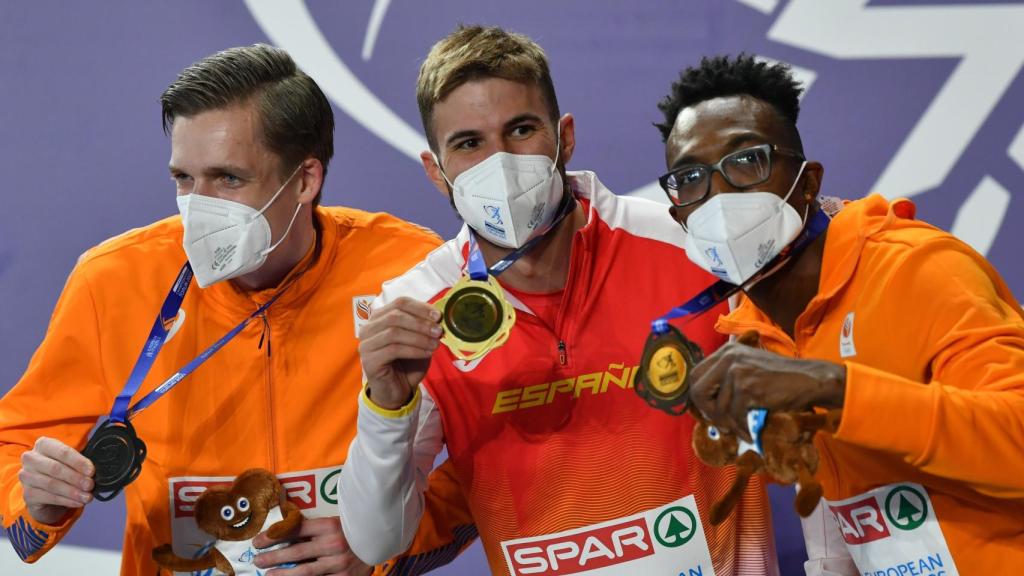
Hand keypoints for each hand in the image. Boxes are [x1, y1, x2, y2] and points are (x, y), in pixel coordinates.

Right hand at [18, 437, 94, 524]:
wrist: (45, 492)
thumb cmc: (62, 470)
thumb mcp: (70, 461)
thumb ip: (79, 462)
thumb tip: (94, 471)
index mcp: (44, 444)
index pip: (63, 451)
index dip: (78, 462)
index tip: (91, 471)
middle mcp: (31, 458)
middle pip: (56, 468)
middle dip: (76, 478)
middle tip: (90, 485)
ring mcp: (26, 476)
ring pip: (52, 484)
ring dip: (72, 491)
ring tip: (87, 496)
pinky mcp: (27, 494)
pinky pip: (49, 497)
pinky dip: (66, 501)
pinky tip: (78, 502)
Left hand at [253, 516, 371, 575]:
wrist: (378, 542)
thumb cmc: (351, 531)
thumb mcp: (334, 523)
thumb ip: (313, 528)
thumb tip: (282, 531)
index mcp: (330, 525)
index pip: (296, 529)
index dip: (274, 535)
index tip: (258, 541)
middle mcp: (333, 544)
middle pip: (296, 551)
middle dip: (273, 556)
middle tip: (257, 560)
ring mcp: (338, 563)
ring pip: (304, 571)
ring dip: (283, 573)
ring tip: (268, 574)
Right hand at [358, 296, 441, 409]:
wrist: (397, 391)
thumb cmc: (407, 364)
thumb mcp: (419, 341)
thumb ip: (424, 327)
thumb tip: (438, 316)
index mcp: (379, 318)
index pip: (399, 303)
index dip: (420, 307)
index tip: (438, 316)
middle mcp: (368, 328)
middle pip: (395, 316)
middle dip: (420, 323)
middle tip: (439, 331)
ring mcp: (366, 344)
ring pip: (394, 332)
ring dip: (419, 337)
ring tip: (436, 344)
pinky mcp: (369, 361)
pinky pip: (393, 350)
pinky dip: (414, 350)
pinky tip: (427, 353)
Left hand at [688, 342, 845, 441]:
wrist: (809, 380)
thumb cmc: (779, 379)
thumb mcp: (748, 368)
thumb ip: (725, 379)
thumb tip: (702, 406)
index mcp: (726, 351)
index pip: (695, 376)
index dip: (699, 398)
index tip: (710, 412)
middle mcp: (728, 357)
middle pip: (698, 391)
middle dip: (708, 412)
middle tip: (722, 425)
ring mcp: (737, 371)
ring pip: (718, 408)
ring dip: (730, 425)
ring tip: (742, 430)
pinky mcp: (748, 387)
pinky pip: (735, 416)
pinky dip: (742, 429)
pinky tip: (751, 432)